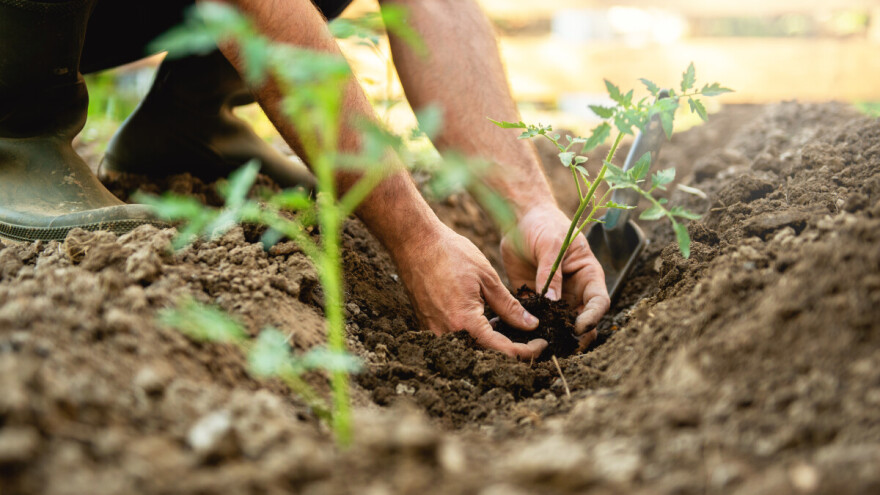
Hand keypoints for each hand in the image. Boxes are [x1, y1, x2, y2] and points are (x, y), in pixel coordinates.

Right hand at [392, 223, 546, 358]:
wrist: (414, 243)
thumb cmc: (450, 254)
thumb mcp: (488, 278)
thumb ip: (510, 306)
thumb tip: (531, 325)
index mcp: (465, 322)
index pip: (503, 351)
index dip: (528, 351)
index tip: (543, 343)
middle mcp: (447, 334)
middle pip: (487, 355)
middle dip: (512, 350)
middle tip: (530, 338)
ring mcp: (434, 331)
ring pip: (471, 349)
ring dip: (493, 343)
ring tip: (508, 325)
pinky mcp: (428, 325)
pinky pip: (456, 340)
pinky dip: (475, 335)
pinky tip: (486, 319)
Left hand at [500, 205, 610, 346]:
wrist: (520, 219)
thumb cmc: (544, 225)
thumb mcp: (551, 245)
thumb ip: (551, 273)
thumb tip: (553, 302)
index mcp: (588, 275)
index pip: (599, 302)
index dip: (593, 317)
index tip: (579, 327)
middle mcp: (575, 291)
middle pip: (582, 320)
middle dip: (576, 336)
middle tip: (563, 347)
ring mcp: (555, 298)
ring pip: (560, 325)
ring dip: (553, 336)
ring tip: (541, 346)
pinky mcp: (534, 300)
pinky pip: (535, 318)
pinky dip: (529, 328)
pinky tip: (518, 336)